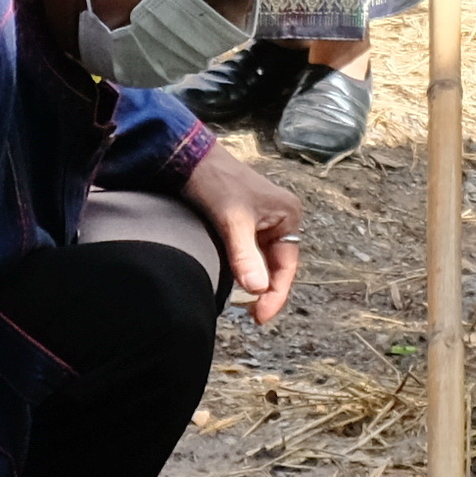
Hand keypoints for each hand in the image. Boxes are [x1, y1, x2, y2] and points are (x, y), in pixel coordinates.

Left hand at [182, 145, 303, 326]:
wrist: (187, 158)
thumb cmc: (214, 182)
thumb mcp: (232, 221)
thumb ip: (245, 256)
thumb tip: (257, 289)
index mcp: (287, 215)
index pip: (286, 266)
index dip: (275, 294)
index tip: (260, 318)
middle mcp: (280, 218)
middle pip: (276, 265)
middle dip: (266, 290)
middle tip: (252, 316)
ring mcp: (262, 220)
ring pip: (262, 260)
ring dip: (254, 280)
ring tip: (243, 305)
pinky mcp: (244, 221)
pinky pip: (249, 252)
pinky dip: (243, 269)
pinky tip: (234, 283)